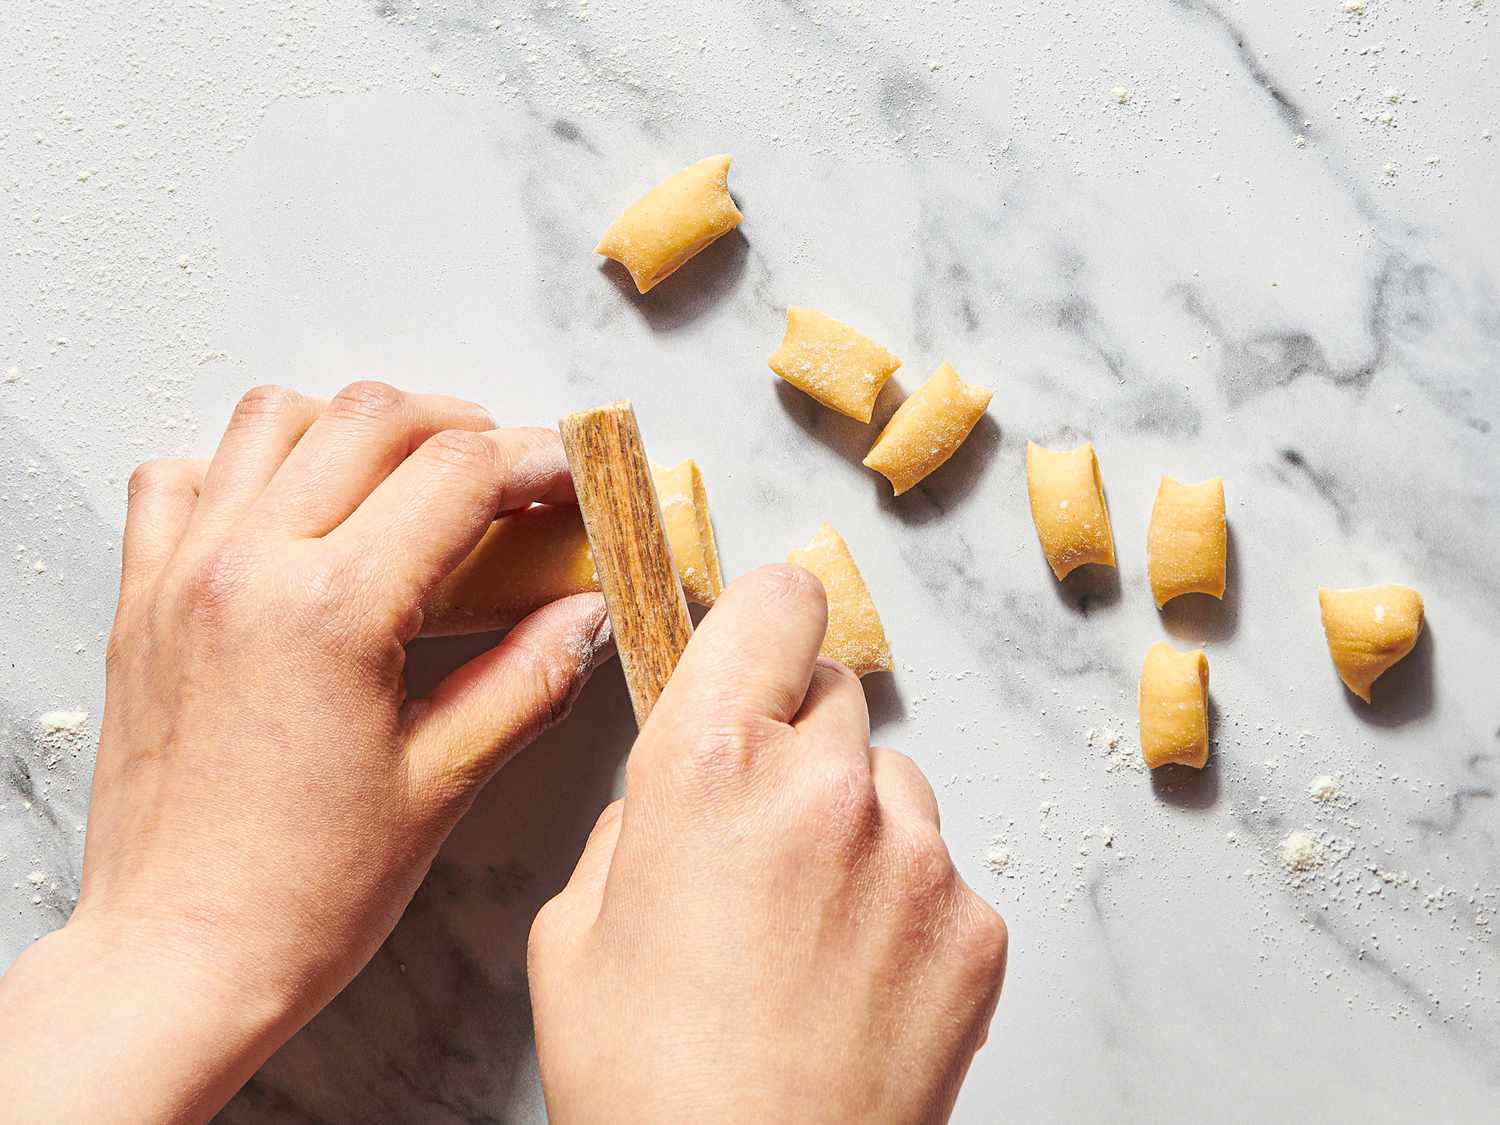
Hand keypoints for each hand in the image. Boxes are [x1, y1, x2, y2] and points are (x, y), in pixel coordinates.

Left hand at [0, 382, 610, 1123]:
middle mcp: (247, 568)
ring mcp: (182, 576)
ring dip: (355, 425)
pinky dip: (244, 464)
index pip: (456, 473)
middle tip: (508, 475)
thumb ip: (529, 679)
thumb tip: (587, 614)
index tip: (569, 475)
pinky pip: (180, 476)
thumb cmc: (305, 893)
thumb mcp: (444, 783)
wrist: (179, 956)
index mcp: (333, 611)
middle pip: (370, 418)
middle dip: (460, 426)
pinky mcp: (141, 601)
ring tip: (407, 475)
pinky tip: (291, 509)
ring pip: (271, 418)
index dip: (533, 458)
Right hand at [528, 566, 1007, 1123]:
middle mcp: (827, 788)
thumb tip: (677, 798)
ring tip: (807, 919)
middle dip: (793, 736)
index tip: (753, 649)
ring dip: (853, 816)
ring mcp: (916, 858)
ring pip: (891, 778)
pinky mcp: (975, 927)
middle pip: (833, 691)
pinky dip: (901, 899)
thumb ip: (635, 826)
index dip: (760, 619)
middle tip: (757, 826)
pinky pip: (938, 868)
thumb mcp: (573, 934)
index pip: (775, 603)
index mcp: (710, 765)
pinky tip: (855, 976)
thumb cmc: (643, 1084)